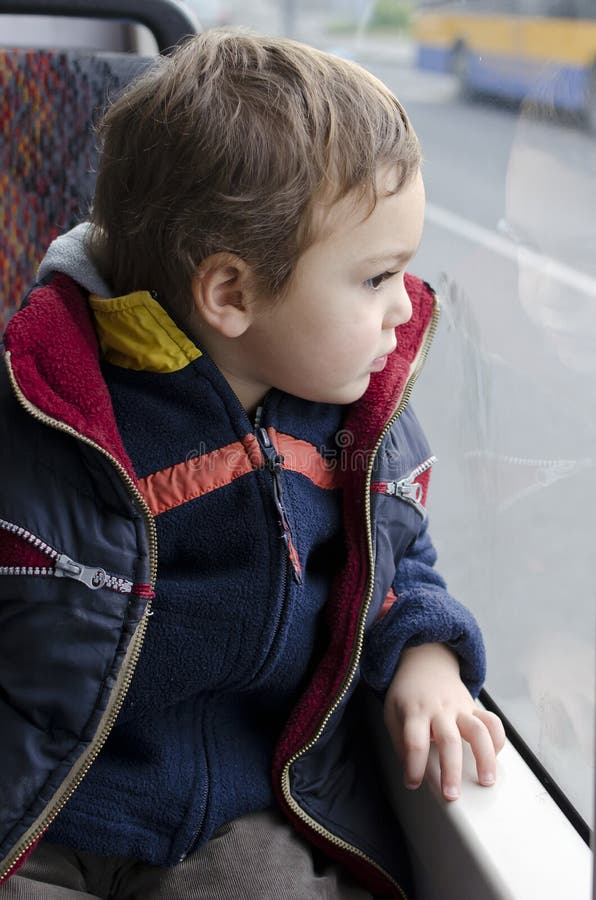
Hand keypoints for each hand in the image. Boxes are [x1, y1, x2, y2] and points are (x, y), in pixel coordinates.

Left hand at [383, 642, 505, 800]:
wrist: (424, 661)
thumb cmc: (407, 694)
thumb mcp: (392, 713)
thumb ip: (401, 742)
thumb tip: (411, 773)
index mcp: (414, 711)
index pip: (413, 741)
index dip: (413, 766)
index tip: (412, 783)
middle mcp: (439, 709)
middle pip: (448, 740)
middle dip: (451, 770)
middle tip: (452, 795)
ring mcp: (459, 707)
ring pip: (477, 730)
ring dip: (484, 757)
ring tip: (486, 781)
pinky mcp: (474, 707)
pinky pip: (492, 722)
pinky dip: (498, 740)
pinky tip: (495, 757)